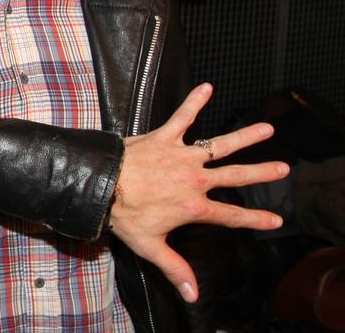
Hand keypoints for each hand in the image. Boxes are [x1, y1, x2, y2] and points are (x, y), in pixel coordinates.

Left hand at [111, 82, 288, 302]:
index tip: (276, 219)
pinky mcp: (164, 138)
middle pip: (236, 176)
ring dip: (244, 136)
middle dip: (261, 173)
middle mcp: (194, 180)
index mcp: (193, 207)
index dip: (255, 219)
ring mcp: (181, 156)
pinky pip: (182, 117)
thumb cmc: (123, 215)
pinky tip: (207, 86)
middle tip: (283, 168)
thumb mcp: (150, 246)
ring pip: (219, 145)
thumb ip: (176, 269)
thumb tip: (193, 296)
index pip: (231, 216)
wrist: (100, 185)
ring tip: (266, 128)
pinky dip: (194, 101)